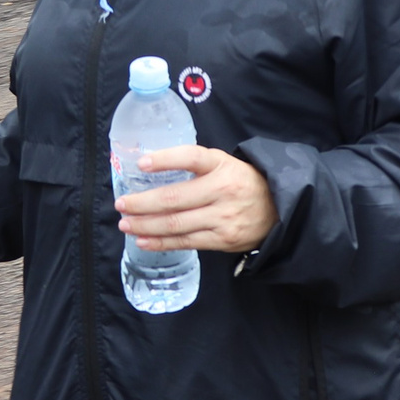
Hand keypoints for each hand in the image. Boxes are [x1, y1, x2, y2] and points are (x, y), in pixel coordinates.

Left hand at [116, 145, 274, 254]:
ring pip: (176, 223)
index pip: (191, 157)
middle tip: (121, 204)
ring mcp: (222, 217)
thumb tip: (151, 169)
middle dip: (142, 203)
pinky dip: (161, 242)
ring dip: (146, 225)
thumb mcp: (224, 164)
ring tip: (126, 223)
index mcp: (221, 165)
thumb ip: (195, 166)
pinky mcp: (222, 239)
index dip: (165, 160)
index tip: (142, 163)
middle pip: (174, 198)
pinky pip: (186, 242)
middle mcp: (222, 190)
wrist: (278, 209)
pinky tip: (143, 240)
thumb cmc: (241, 183)